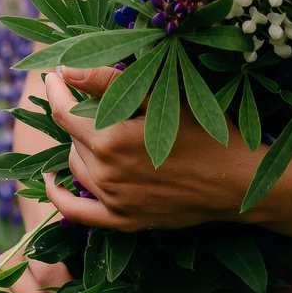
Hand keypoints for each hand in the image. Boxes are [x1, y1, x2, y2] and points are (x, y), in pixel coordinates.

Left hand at [41, 65, 260, 232]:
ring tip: (95, 130)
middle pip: (71, 137)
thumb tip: (67, 70)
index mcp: (111, 140)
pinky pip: (76, 213)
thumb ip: (110, 83)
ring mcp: (112, 202)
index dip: (56, 89)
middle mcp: (105, 174)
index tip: (53, 74)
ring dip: (78, 145)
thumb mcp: (162, 98)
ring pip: (74, 166)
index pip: (64, 111)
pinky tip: (55, 182)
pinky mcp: (123, 221)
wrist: (238, 183)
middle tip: (90, 98)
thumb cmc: (206, 132)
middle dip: (76, 114)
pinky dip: (59, 197)